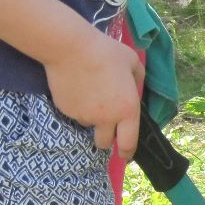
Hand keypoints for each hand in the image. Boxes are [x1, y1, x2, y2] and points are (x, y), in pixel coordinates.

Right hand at [44, 27, 144, 157]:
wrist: (70, 48)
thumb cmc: (106, 52)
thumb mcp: (132, 62)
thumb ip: (138, 79)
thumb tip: (135, 89)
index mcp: (127, 110)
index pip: (129, 142)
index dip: (127, 152)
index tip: (125, 156)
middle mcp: (106, 119)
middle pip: (104, 142)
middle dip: (106, 138)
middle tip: (105, 126)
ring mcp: (84, 116)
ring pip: (88, 125)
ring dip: (91, 118)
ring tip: (89, 94)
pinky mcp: (66, 110)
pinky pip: (74, 114)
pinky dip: (77, 107)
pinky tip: (76, 88)